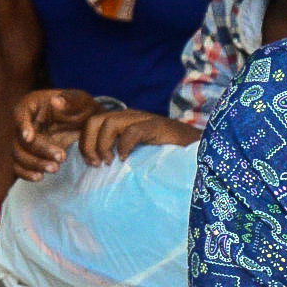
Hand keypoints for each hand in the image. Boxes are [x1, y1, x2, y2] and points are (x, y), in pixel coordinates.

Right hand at [12, 88, 97, 179]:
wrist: (86, 125)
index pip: (20, 113)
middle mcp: (24, 122)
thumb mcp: (82, 101)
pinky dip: (26, 173)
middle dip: (39, 150)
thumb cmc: (82, 109)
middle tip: (62, 157)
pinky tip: (40, 177)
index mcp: (32, 104)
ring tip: (56, 168)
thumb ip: (71, 100)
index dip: (22, 126)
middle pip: (20, 139)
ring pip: (18, 154)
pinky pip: (19, 166)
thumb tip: (55, 101)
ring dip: (34, 164)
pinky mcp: (29, 155)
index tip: (29, 138)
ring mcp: (24, 140)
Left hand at [78, 109, 197, 164]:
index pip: (92, 124)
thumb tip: (96, 168)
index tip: (91, 163)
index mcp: (123, 122)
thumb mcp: (136, 155)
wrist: (200, 148)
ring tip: (110, 162)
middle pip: (95, 120)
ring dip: (104, 144)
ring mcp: (144, 119)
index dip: (85, 142)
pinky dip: (125, 145)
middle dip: (89, 142)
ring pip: (110, 122)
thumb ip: (118, 155)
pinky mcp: (157, 126)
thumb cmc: (167, 156)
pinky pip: (133, 130)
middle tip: (96, 163)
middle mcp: (130, 117)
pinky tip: (126, 158)